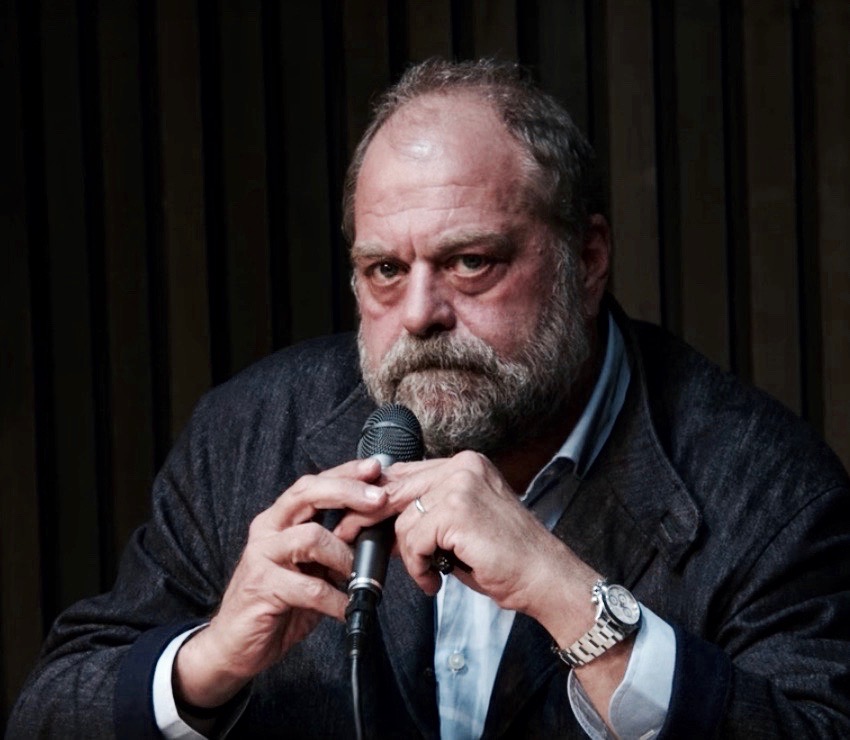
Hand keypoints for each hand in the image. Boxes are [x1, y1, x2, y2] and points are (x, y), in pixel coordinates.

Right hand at [174, 458, 386, 707]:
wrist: (234, 645)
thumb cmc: (277, 604)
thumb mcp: (310, 569)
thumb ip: (333, 547)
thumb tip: (374, 533)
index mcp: (280, 520)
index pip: (313, 484)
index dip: (345, 473)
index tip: (376, 468)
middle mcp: (267, 530)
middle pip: (308, 494)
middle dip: (348, 492)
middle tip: (380, 500)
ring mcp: (261, 556)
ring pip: (311, 537)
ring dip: (345, 556)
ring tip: (360, 577)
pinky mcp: (262, 587)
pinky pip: (310, 587)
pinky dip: (336, 599)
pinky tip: (346, 608)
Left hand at [335, 451, 597, 622]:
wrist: (544, 576)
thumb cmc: (505, 557)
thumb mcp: (460, 525)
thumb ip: (427, 511)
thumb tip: (378, 519)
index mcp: (466, 464)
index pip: (405, 473)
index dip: (377, 497)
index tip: (357, 518)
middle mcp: (463, 466)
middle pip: (395, 489)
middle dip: (368, 518)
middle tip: (352, 540)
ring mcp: (461, 485)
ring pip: (403, 521)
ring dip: (410, 556)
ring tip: (430, 574)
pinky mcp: (457, 510)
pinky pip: (414, 540)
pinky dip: (418, 566)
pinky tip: (436, 579)